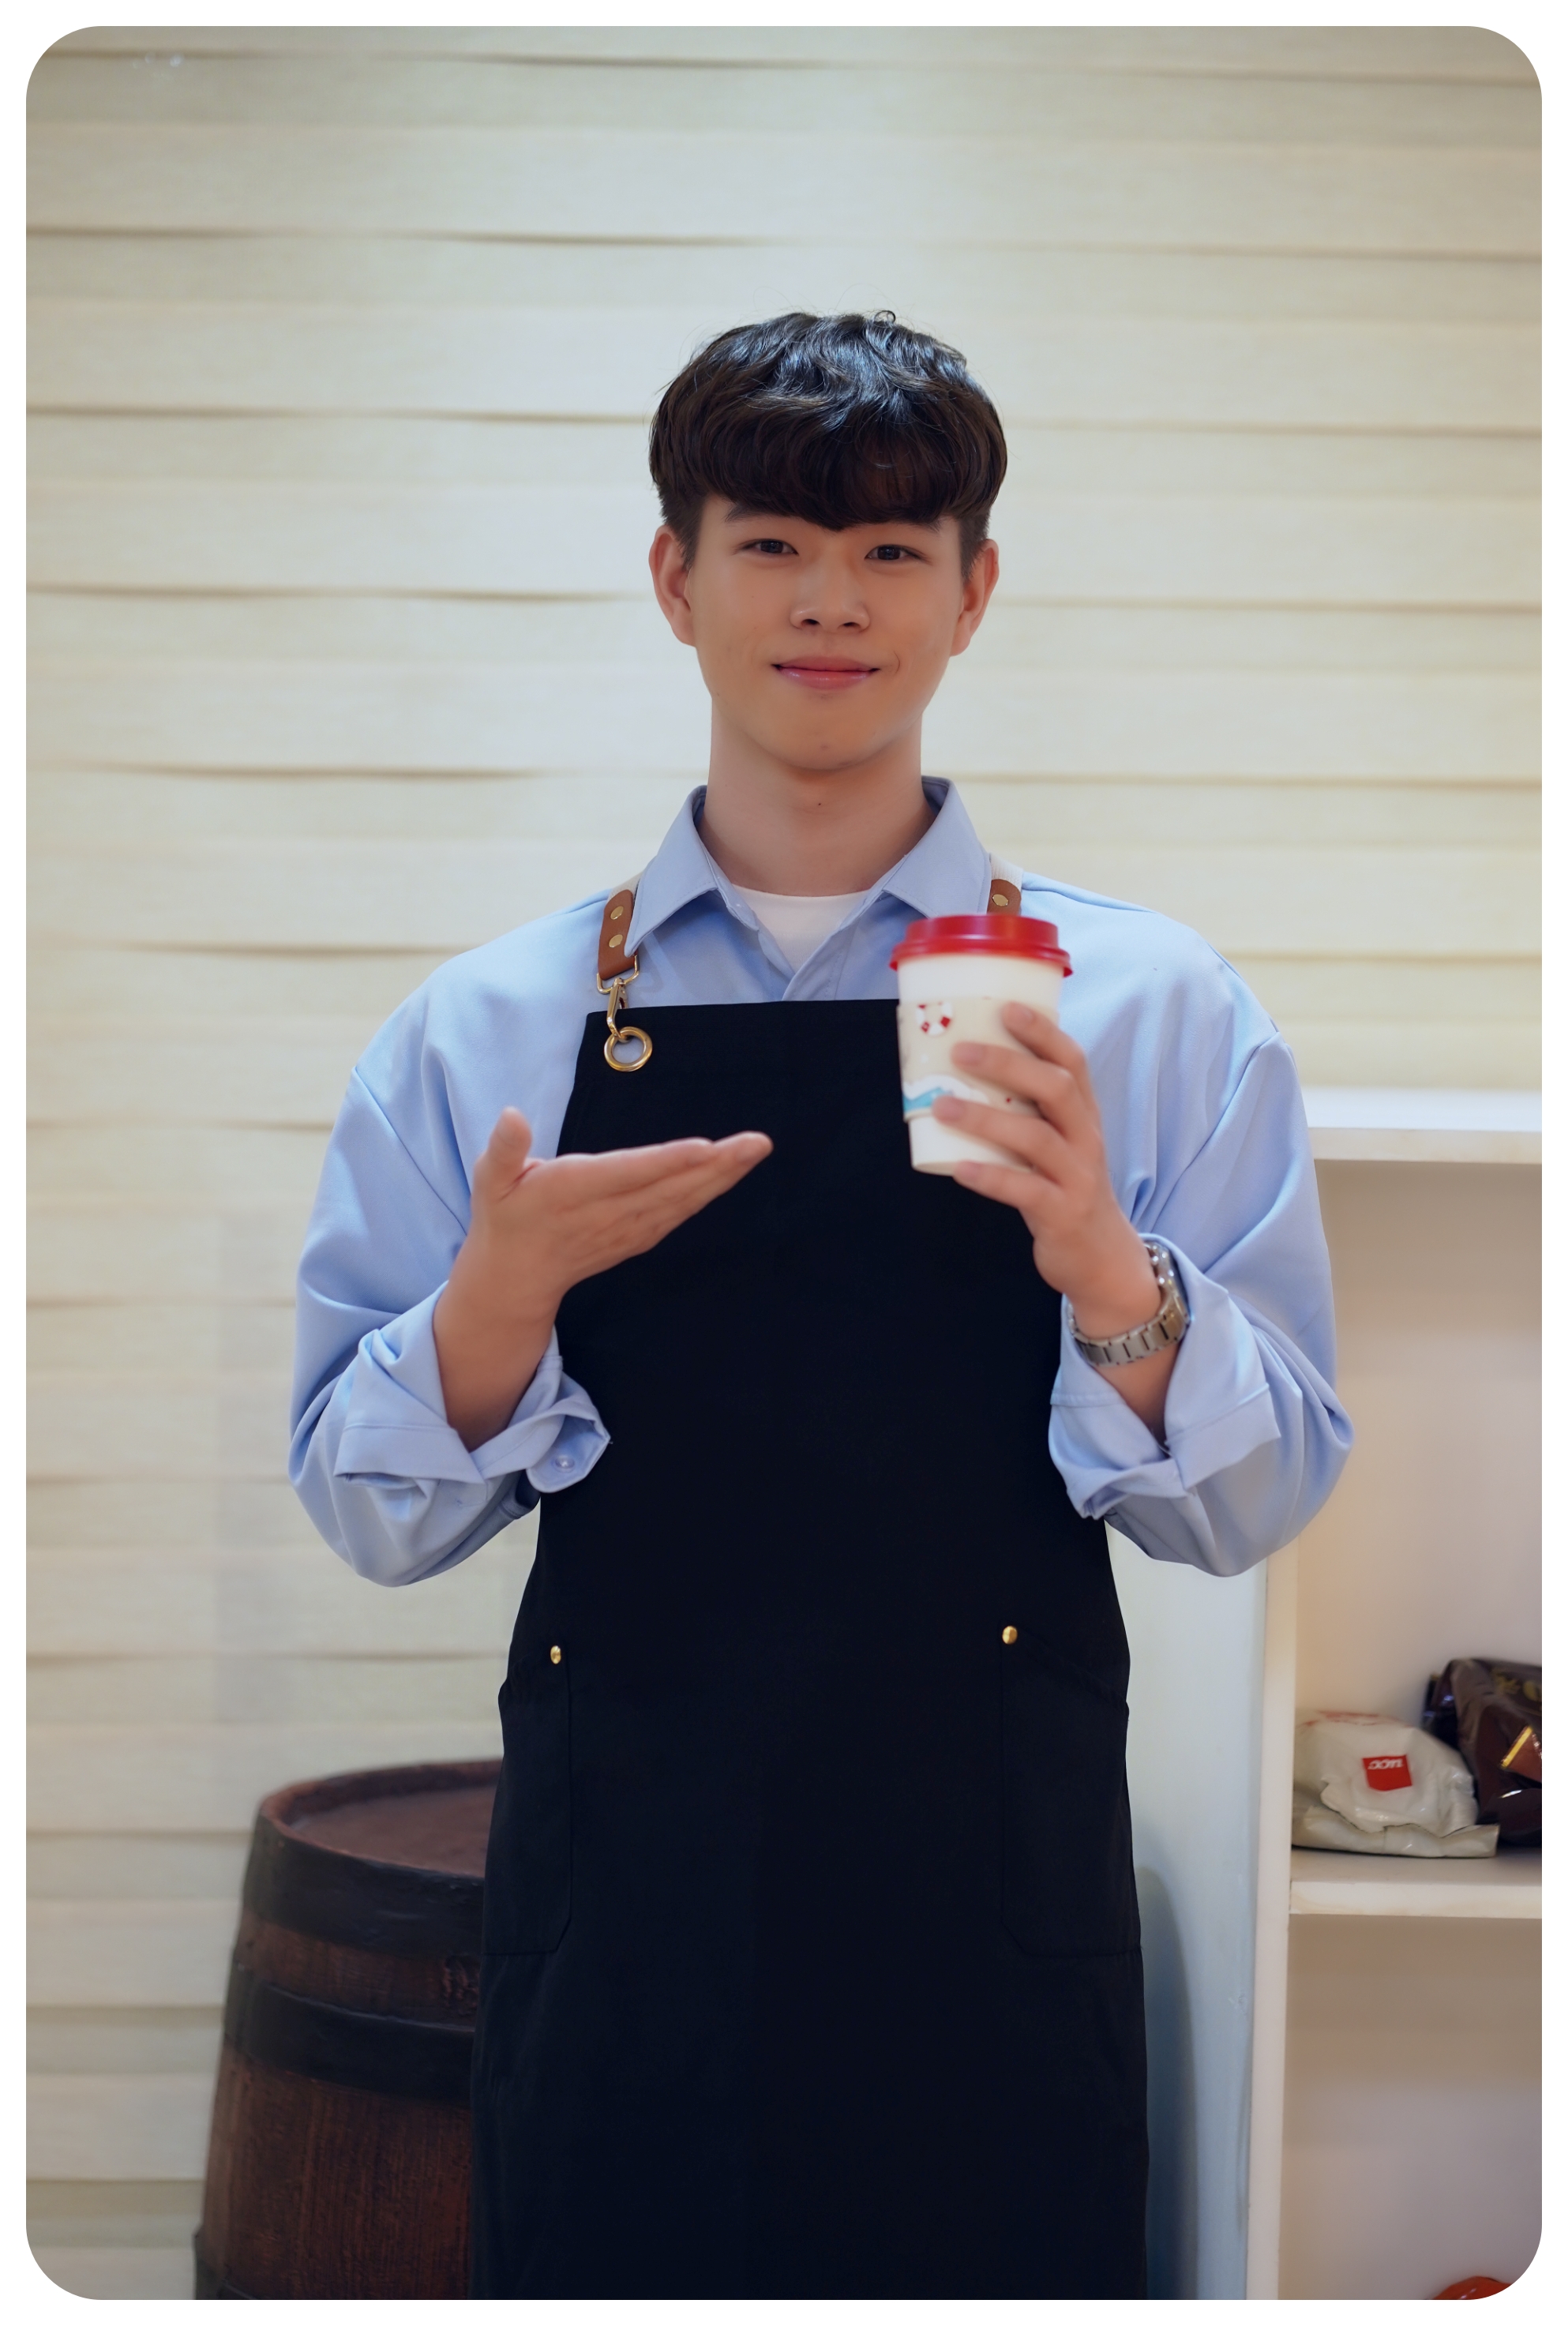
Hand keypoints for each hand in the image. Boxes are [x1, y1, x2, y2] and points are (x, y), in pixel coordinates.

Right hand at [435, 1107, 770, 1446]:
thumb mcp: (490, 1180)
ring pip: (681, 1201)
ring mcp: (626, 1230)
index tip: (705, 1147)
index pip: (627, 1174)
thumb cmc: (504, 1217)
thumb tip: (511, 1115)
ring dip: (722, 1177)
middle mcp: (607, 1213)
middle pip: (670, 1187)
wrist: (515, 1278)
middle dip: (716, 1166)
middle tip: (757, 1143)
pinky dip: (707, 1194)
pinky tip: (731, 1174)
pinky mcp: (637, 1237)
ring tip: (754, 1150)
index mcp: (572, 1192)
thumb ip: (504, 1148)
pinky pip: (678, 1214)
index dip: (667, 1162)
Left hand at [933, 1005, 1176, 1432]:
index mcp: (1084, 1115)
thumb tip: (959, 1073)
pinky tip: (957, 1168)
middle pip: (1056, 1088)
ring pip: (1035, 1138)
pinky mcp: (1062, 1214)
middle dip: (1009, 1063)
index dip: (1043, 1032)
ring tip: (942, 1106)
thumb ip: (1026, 1112)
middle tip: (960, 1050)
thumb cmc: (1066, 1188)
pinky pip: (1024, 1191)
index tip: (1006, 1007)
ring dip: (985, 1119)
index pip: (1073, 1061)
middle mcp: (1086, 1139)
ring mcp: (1077, 1177)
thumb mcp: (1058, 1143)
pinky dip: (989, 1176)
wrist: (1101, 1257)